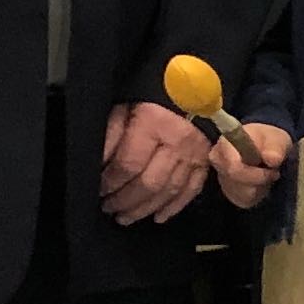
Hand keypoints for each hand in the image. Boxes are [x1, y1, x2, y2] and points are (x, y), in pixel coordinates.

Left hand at [99, 102, 207, 224]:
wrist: (195, 86)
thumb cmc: (153, 95)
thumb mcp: (125, 106)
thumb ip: (111, 134)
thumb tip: (99, 165)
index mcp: (153, 125)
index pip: (129, 163)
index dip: (111, 181)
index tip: (99, 189)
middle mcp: (176, 143)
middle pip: (149, 183)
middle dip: (125, 201)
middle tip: (108, 209)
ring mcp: (194, 155)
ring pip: (168, 191)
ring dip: (145, 208)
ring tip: (126, 218)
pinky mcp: (205, 162)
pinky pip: (191, 190)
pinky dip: (174, 207)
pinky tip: (159, 217)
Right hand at [209, 121, 290, 210]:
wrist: (265, 148)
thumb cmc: (268, 141)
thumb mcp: (277, 138)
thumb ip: (276, 147)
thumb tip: (272, 159)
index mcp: (225, 143)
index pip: (234, 167)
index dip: (256, 174)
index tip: (273, 169)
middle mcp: (217, 160)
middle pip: (237, 182)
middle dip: (260, 180)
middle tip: (273, 172)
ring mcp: (220, 175)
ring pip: (243, 193)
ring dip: (260, 187)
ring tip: (266, 174)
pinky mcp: (227, 189)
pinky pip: (244, 199)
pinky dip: (257, 194)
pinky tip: (260, 182)